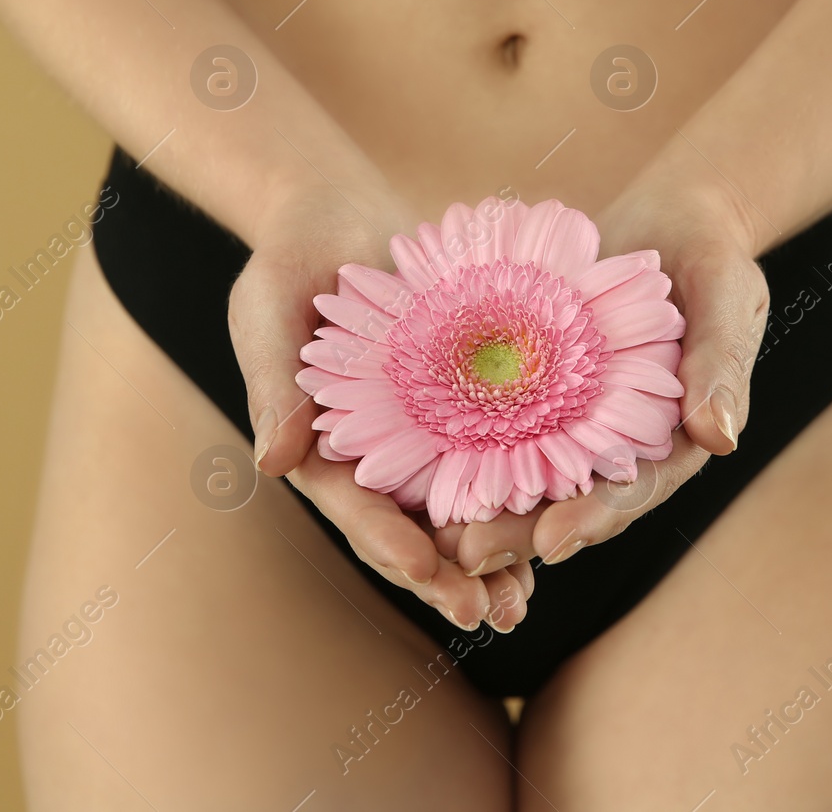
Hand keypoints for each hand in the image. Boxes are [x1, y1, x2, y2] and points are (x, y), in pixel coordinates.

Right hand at [228, 183, 534, 630]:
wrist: (335, 217)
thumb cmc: (289, 262)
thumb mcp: (270, 314)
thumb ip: (275, 387)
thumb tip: (272, 464)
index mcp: (322, 450)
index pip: (355, 508)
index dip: (387, 541)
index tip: (422, 569)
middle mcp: (374, 457)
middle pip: (411, 529)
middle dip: (447, 576)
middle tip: (488, 613)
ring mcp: (421, 436)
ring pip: (458, 510)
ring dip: (491, 558)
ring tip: (523, 603)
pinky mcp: (464, 406)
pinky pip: (497, 456)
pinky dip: (523, 494)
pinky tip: (561, 527)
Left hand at [432, 177, 770, 575]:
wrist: (672, 216)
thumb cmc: (711, 254)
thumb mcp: (728, 294)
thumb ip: (721, 363)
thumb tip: (720, 438)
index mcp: (674, 438)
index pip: (635, 489)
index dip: (595, 517)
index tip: (553, 542)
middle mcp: (620, 439)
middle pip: (568, 495)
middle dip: (519, 529)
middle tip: (467, 553)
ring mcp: (575, 415)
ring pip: (524, 469)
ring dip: (481, 502)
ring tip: (434, 532)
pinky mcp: (538, 385)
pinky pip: (498, 416)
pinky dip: (461, 440)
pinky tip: (417, 462)